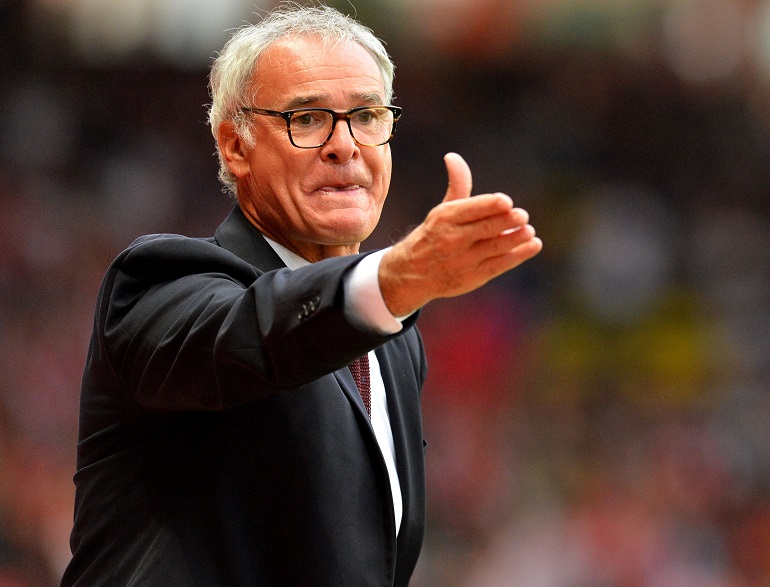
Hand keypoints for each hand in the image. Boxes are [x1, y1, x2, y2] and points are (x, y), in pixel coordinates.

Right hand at [379, 153, 542, 316]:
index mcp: (445, 218)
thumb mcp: (442, 210)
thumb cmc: (435, 235)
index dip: (490, 206)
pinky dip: (518, 256)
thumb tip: (453, 156)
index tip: (506, 202)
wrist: (413, 274)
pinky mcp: (474, 277)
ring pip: (494, 247)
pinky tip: (533, 245)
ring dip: (515, 239)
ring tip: (530, 231)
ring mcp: (464, 260)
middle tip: (522, 215)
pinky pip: (499, 265)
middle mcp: (453, 239)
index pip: (471, 209)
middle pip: (484, 228)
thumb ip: (458, 185)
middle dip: (505, 221)